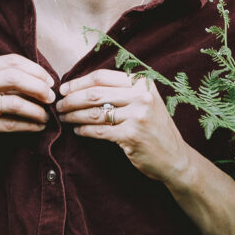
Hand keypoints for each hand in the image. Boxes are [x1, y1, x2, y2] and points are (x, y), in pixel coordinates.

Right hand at [0, 54, 55, 168]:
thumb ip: (4, 80)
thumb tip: (42, 79)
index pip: (12, 61)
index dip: (35, 70)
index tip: (49, 82)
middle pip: (14, 77)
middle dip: (39, 87)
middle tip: (51, 98)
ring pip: (14, 102)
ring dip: (37, 110)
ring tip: (46, 116)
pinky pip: (9, 124)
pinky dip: (29, 125)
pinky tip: (38, 127)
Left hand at [57, 69, 193, 186]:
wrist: (175, 157)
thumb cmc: (154, 128)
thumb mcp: (145, 101)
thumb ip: (122, 90)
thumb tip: (81, 86)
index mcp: (142, 83)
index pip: (102, 76)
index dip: (79, 82)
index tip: (64, 89)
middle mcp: (141, 96)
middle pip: (95, 93)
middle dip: (71, 99)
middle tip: (59, 105)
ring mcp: (138, 116)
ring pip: (94, 112)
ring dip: (74, 115)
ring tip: (64, 118)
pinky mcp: (132, 136)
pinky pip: (99, 131)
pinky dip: (84, 131)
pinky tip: (78, 131)